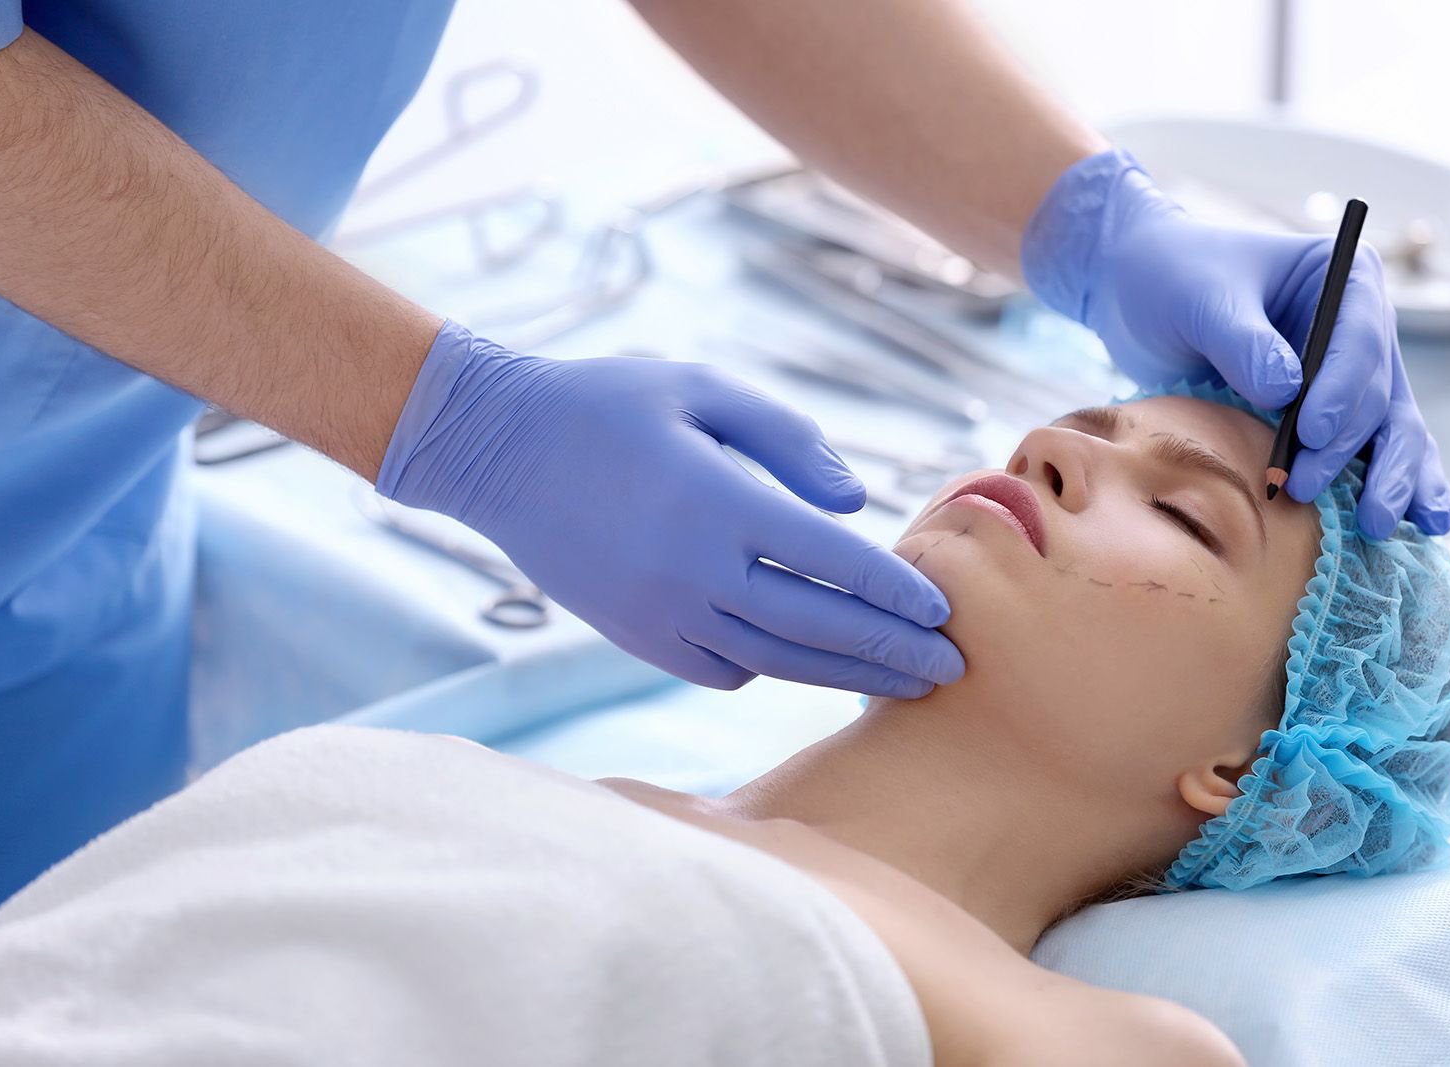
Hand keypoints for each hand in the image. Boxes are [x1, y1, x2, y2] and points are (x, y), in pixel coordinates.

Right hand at [377, 321, 965, 695]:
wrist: (496, 451)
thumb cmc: (607, 403)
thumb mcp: (701, 390)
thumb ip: (788, 440)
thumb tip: (854, 504)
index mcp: (718, 503)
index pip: (834, 562)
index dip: (897, 591)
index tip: (947, 609)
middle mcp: (693, 571)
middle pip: (818, 627)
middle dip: (892, 651)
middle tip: (953, 669)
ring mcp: (660, 614)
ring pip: (775, 662)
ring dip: (844, 676)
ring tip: (903, 684)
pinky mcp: (635, 635)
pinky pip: (722, 670)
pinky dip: (770, 670)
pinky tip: (806, 661)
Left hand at [1022, 149, 1449, 537]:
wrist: (1140, 296)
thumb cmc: (1173, 279)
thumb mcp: (1201, 301)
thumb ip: (1243, 343)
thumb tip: (1286, 392)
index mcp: (1345, 280)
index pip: (1360, 337)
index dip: (1343, 388)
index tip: (1313, 431)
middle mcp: (1361, 330)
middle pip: (1376, 393)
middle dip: (1347, 446)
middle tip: (1306, 486)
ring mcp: (1349, 377)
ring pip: (1388, 431)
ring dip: (1389, 479)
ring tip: (1377, 524)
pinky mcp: (1326, 416)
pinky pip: (1366, 452)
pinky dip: (1387, 484)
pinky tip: (1414, 522)